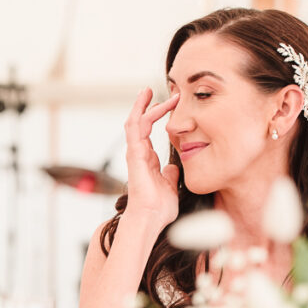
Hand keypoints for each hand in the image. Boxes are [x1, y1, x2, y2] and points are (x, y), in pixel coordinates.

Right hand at [123, 88, 180, 229]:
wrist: (151, 218)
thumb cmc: (159, 208)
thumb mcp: (171, 186)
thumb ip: (170, 175)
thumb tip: (173, 168)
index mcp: (147, 159)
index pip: (149, 131)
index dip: (156, 116)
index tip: (168, 103)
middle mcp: (139, 154)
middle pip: (140, 122)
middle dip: (148, 105)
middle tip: (157, 89)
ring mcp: (135, 153)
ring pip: (135, 122)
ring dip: (142, 105)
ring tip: (148, 90)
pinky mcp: (134, 154)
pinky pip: (134, 129)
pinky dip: (140, 113)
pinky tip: (147, 102)